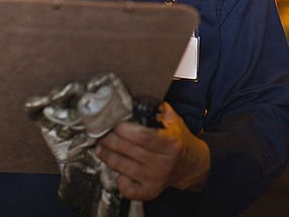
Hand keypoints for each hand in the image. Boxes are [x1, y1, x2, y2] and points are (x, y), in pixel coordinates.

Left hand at [95, 102, 210, 200]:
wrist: (189, 164)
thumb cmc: (177, 140)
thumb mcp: (174, 120)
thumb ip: (158, 109)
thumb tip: (137, 98)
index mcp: (171, 143)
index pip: (143, 136)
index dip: (124, 129)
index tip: (112, 122)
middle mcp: (164, 162)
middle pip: (129, 151)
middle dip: (109, 140)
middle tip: (100, 132)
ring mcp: (156, 179)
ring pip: (123, 168)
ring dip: (106, 155)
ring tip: (100, 146)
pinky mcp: (150, 191)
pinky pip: (127, 188)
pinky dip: (118, 179)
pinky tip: (116, 169)